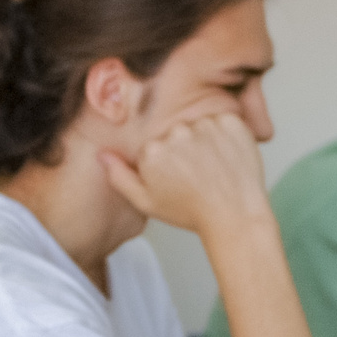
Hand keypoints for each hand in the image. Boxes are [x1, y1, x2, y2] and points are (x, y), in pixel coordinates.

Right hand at [101, 113, 273, 241]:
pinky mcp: (229, 122)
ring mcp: (203, 125)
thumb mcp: (146, 202)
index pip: (156, 145)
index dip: (168, 164)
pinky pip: (224, 121)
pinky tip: (228, 158)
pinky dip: (227, 136)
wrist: (234, 215)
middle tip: (199, 175)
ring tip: (215, 168)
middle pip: (177, 133)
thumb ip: (119, 176)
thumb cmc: (190, 212)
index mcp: (151, 149)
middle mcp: (175, 132)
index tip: (180, 179)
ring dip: (207, 141)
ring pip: (200, 126)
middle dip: (186, 149)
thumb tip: (102, 154)